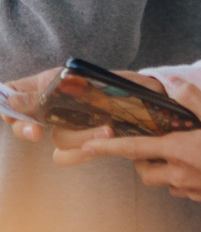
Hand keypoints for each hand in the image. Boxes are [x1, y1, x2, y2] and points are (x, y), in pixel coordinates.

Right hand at [4, 68, 171, 144]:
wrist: (155, 97)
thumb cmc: (123, 82)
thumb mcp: (88, 77)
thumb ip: (48, 88)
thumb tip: (13, 97)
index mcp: (52, 84)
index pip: (13, 92)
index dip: (6, 105)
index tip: (10, 111)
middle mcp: (56, 107)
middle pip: (25, 122)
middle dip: (25, 128)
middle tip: (36, 132)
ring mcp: (70, 125)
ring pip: (57, 139)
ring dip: (79, 137)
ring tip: (108, 128)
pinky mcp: (86, 142)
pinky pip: (70, 154)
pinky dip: (83, 152)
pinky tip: (104, 142)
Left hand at [53, 78, 200, 211]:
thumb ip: (194, 98)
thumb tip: (172, 83)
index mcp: (178, 150)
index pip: (134, 148)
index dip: (108, 148)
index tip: (86, 148)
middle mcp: (177, 172)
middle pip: (144, 171)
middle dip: (141, 161)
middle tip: (152, 147)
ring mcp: (188, 188)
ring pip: (162, 181)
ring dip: (163, 170)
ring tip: (182, 156)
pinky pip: (181, 189)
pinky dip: (183, 179)